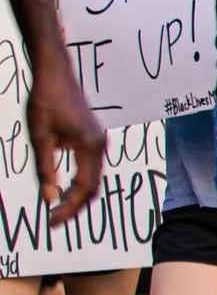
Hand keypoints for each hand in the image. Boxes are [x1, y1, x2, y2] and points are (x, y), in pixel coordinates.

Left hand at [25, 53, 102, 223]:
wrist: (55, 74)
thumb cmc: (46, 102)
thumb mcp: (40, 138)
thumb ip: (46, 170)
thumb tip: (48, 199)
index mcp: (90, 147)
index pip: (84, 188)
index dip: (68, 208)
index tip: (50, 220)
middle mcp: (99, 146)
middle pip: (92, 187)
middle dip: (74, 206)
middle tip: (52, 219)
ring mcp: (98, 142)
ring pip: (92, 179)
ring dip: (76, 196)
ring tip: (56, 208)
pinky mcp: (92, 138)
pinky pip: (90, 168)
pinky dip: (78, 183)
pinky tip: (62, 189)